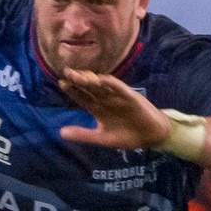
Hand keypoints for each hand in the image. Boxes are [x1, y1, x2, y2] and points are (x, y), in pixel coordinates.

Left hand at [56, 70, 173, 150]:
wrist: (150, 137)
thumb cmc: (126, 136)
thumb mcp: (102, 138)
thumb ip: (83, 134)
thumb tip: (60, 132)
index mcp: (98, 109)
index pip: (82, 97)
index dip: (72, 91)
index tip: (61, 83)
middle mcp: (106, 100)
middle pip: (90, 88)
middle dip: (78, 80)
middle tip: (67, 72)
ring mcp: (118, 97)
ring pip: (102, 86)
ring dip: (92, 80)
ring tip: (80, 75)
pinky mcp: (131, 97)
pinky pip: (120, 89)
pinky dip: (112, 84)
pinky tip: (102, 80)